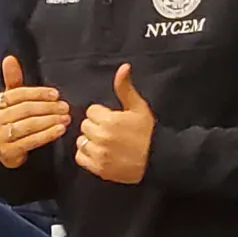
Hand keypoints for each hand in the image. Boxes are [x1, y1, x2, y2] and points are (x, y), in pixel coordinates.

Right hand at [0, 56, 69, 168]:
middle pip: (25, 109)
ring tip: (66, 118)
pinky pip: (31, 140)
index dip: (38, 93)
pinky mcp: (7, 152)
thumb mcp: (10, 101)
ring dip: (51, 120)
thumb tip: (10, 58)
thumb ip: (12, 80)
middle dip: (48, 107)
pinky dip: (48, 134)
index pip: (17, 94)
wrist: (4, 152)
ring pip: (29, 125)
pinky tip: (60, 130)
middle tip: (65, 106)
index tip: (56, 94)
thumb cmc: (10, 121)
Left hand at [75, 64, 154, 183]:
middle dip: (95, 126)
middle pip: (85, 125)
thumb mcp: (138, 107)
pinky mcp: (99, 169)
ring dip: (90, 140)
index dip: (101, 114)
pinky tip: (99, 152)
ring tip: (104, 141)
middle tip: (110, 130)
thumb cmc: (147, 131)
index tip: (112, 118)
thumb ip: (125, 88)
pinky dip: (87, 154)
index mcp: (110, 120)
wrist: (157, 159)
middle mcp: (102, 137)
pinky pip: (80, 157)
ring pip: (81, 141)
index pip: (91, 111)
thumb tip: (123, 67)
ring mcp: (100, 154)